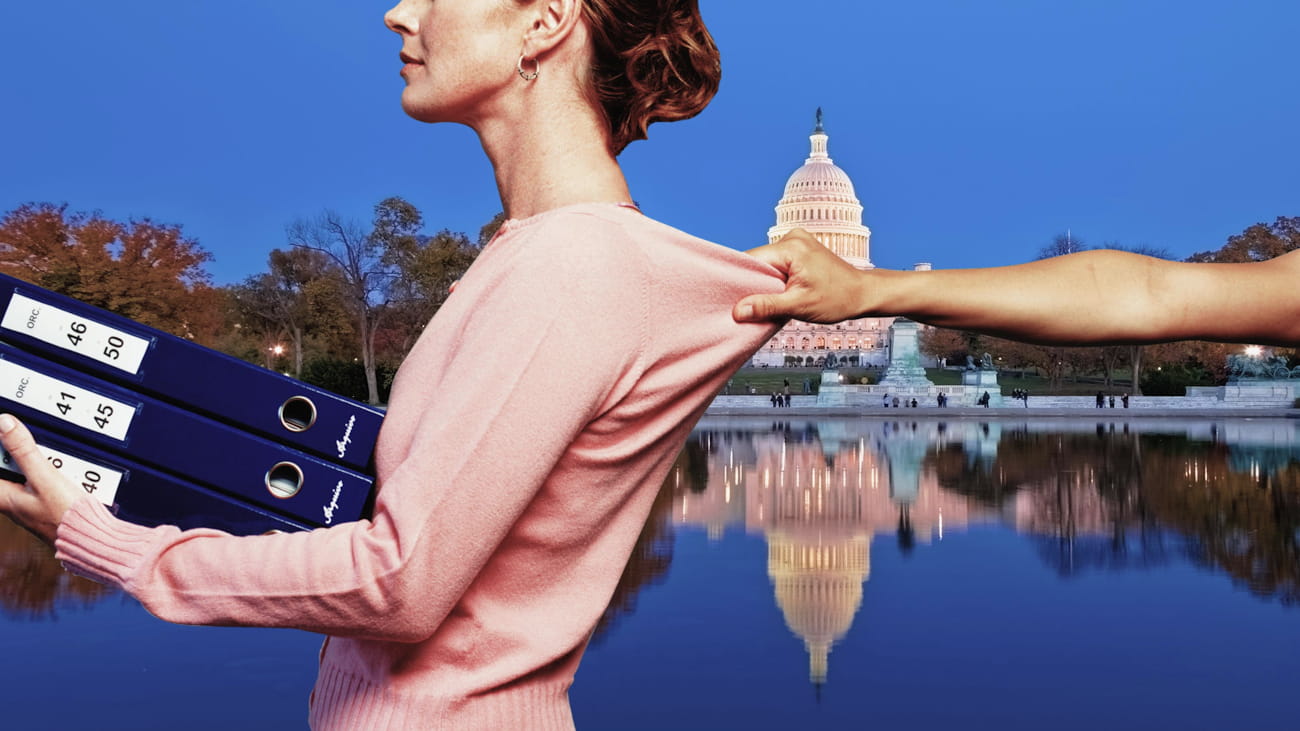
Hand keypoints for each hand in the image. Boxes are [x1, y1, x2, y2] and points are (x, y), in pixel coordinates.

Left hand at [0, 414, 83, 543]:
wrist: (93, 538)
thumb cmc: (66, 516)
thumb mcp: (45, 477)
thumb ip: (24, 450)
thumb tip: (5, 424)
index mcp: (2, 497)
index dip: (2, 449)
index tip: (7, 434)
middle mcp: (11, 502)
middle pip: (8, 468)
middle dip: (20, 455)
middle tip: (34, 446)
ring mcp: (28, 504)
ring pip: (25, 474)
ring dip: (38, 462)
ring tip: (54, 459)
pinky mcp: (46, 505)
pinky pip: (41, 481)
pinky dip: (50, 472)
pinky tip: (65, 471)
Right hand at [733, 229, 869, 323]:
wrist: (863, 293)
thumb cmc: (838, 298)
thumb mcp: (799, 305)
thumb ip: (766, 306)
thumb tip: (738, 310)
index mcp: (791, 246)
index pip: (751, 260)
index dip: (740, 280)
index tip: (732, 299)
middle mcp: (792, 237)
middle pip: (758, 261)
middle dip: (754, 283)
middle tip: (751, 306)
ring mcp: (797, 241)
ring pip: (767, 264)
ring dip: (765, 282)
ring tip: (771, 299)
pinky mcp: (800, 249)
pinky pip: (777, 263)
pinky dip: (775, 278)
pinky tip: (780, 292)